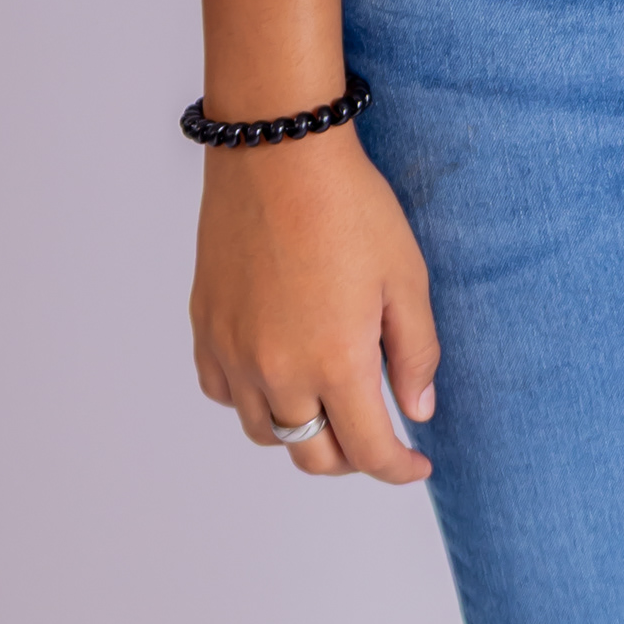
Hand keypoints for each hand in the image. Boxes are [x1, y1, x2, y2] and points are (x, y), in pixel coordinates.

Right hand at [190, 135, 440, 482]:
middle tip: (378, 439)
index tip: (417, 465)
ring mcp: (233, 352)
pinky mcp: (205, 328)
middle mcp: (276, 370)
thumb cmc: (351, 209)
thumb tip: (416, 413)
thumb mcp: (407, 280)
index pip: (368, 451)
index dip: (398, 469)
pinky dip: (253, 401)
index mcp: (335, 363)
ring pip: (266, 432)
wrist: (278, 153)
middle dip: (352, 459)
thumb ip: (416, 355)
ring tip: (330, 406)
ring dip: (303, 433)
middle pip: (313, 455)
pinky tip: (279, 376)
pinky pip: (224, 393)